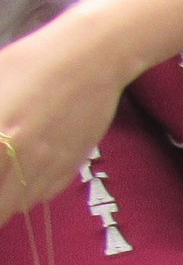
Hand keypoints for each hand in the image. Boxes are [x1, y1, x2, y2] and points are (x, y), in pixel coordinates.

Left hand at [0, 32, 123, 221]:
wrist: (91, 59)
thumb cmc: (31, 62)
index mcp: (0, 138)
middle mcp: (23, 159)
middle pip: (1, 205)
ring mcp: (50, 165)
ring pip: (20, 204)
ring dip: (7, 199)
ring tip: (4, 181)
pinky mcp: (72, 165)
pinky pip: (45, 193)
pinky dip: (29, 192)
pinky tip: (24, 175)